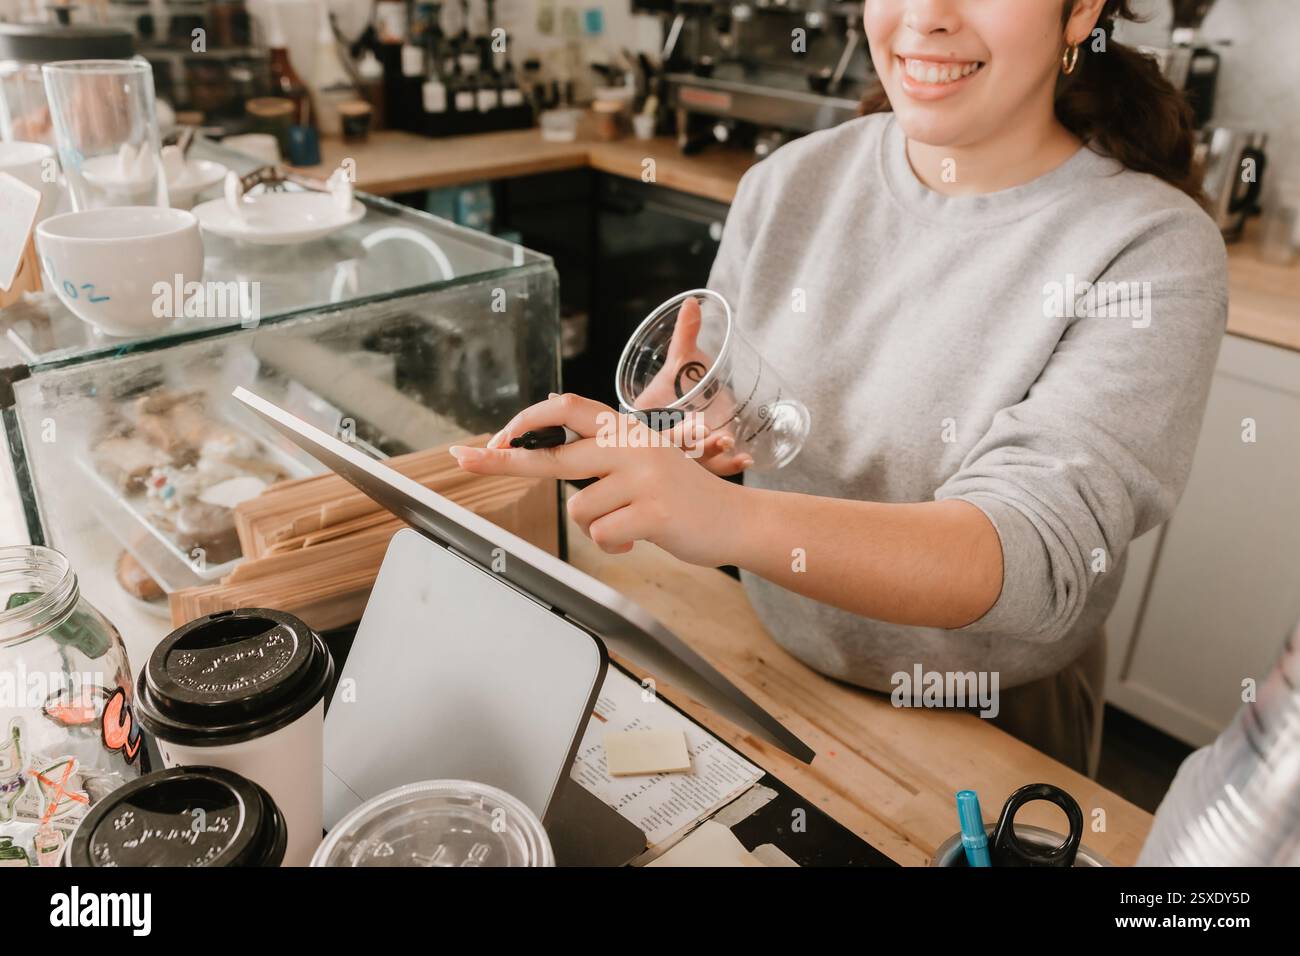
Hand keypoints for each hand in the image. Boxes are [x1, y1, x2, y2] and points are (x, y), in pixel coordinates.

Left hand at [451, 393, 745, 565]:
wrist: (736, 520)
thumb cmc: (684, 498)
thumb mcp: (645, 463)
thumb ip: (605, 458)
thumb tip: (552, 461)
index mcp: (627, 430)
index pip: (567, 409)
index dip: (528, 421)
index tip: (496, 436)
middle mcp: (631, 445)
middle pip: (553, 457)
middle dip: (503, 460)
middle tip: (463, 458)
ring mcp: (643, 476)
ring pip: (579, 511)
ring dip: (598, 527)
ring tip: (631, 524)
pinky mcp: (652, 511)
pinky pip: (603, 534)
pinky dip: (615, 544)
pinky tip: (641, 537)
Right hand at [628, 296, 749, 476]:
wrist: (686, 403)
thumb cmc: (675, 383)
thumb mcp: (678, 361)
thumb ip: (685, 336)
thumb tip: (693, 302)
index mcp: (647, 422)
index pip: (656, 432)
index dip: (675, 433)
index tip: (698, 423)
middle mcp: (663, 445)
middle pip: (676, 453)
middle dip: (697, 446)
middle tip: (718, 436)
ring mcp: (683, 458)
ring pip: (697, 465)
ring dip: (716, 460)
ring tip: (735, 448)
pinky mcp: (703, 463)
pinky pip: (713, 469)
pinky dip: (729, 466)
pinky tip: (745, 460)